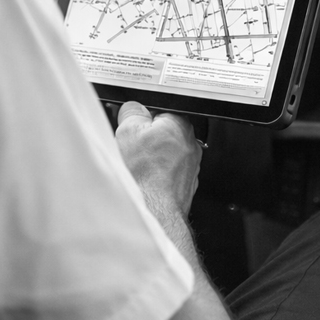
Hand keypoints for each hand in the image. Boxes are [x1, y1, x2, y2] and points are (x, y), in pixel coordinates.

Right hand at [115, 101, 202, 215]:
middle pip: (163, 134)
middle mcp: (191, 144)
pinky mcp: (185, 185)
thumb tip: (132, 108)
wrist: (153, 211)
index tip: (132, 130)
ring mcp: (191, 167)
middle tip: (133, 150)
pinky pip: (167, 174)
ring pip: (165, 156)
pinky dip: (156, 177)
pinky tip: (146, 182)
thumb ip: (132, 112)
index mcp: (180, 124)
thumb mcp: (128, 131)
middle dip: (147, 141)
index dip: (141, 121)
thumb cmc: (144, 175)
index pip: (159, 112)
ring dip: (152, 160)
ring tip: (139, 168)